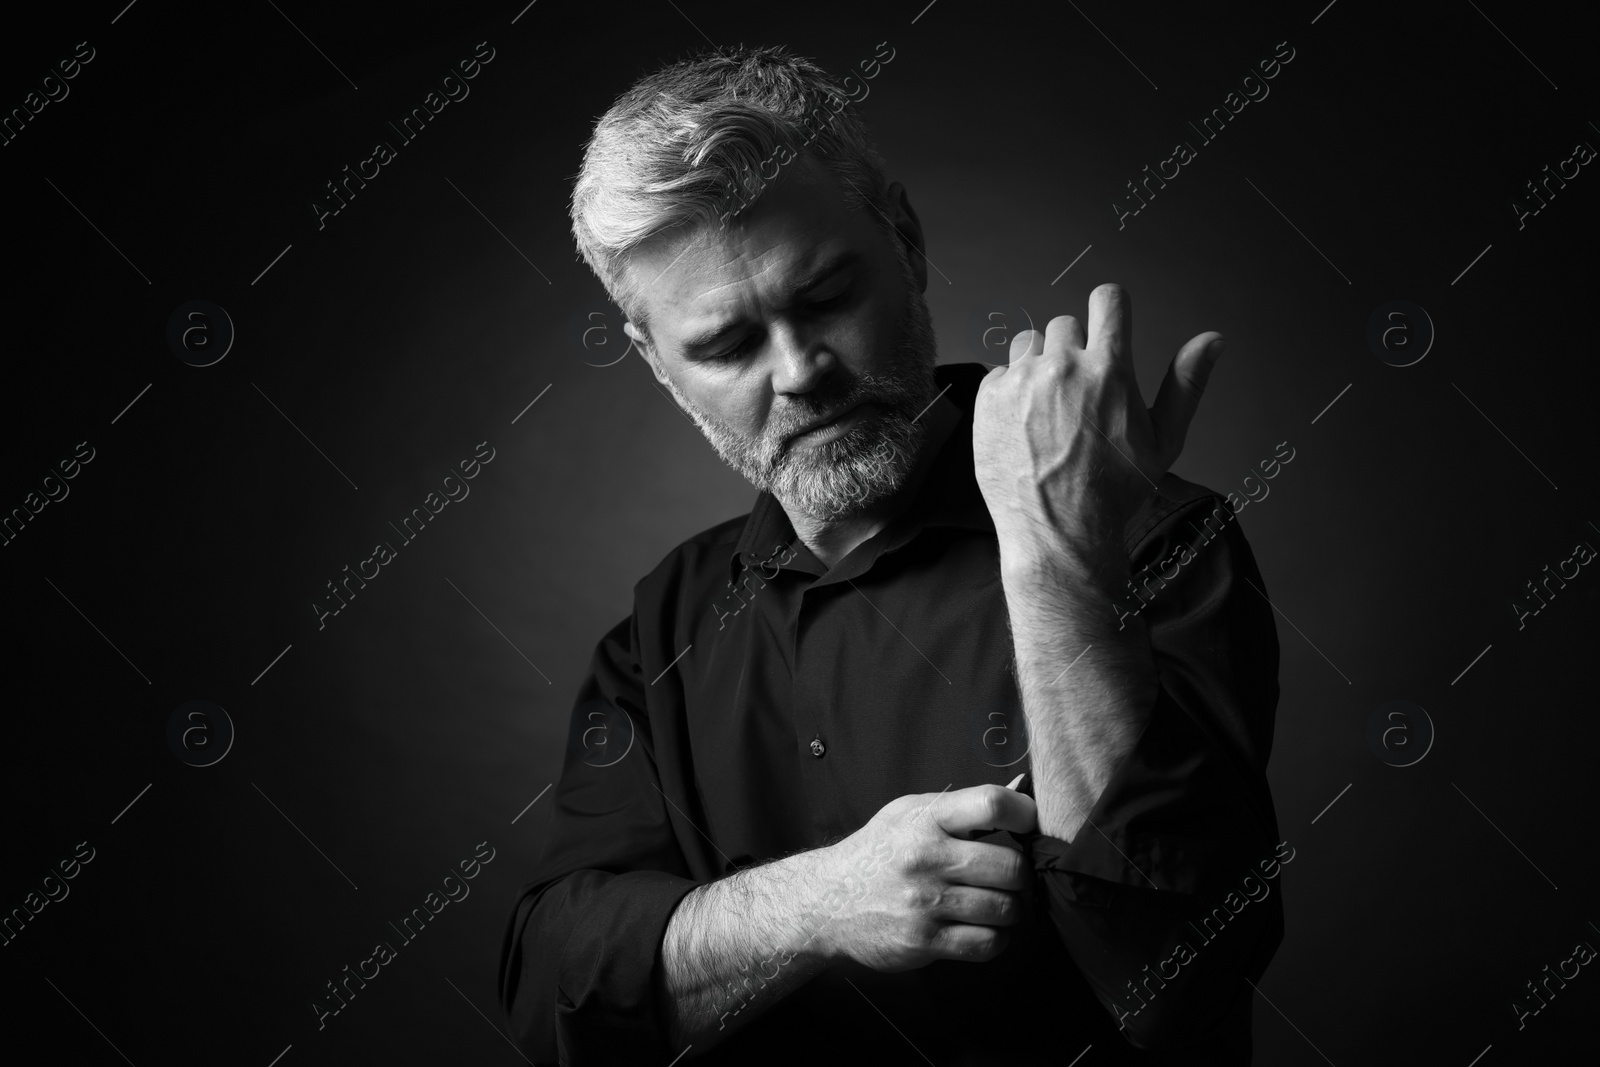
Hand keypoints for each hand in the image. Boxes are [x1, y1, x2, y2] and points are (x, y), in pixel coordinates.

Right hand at [813, 784, 1036, 971]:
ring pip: (1005, 909)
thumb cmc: (879, 852)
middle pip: (1011, 867)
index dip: (1024, 815)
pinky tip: (982, 927)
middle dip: (1019, 875)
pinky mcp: (924, 940)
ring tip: (995, 902)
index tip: (1028, 827)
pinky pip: (987, 943)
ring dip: (1010, 909)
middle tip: (1008, 877)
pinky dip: (995, 938)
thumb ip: (965, 807)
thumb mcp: (912, 814)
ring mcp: (924, 902)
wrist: (826, 899)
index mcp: (925, 818)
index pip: (992, 805)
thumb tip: (1023, 793)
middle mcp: (925, 857)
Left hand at [972, 283, 1222, 584]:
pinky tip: (1026, 424)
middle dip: (1076, 350)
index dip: (1111, 310)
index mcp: (1108, 370)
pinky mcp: (989, 399)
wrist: (1060, 534)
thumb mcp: (1163, 440)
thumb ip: (1185, 383)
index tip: (1109, 326)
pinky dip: (1011, 390)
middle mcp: (1062, 368)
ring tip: (1051, 408)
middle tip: (1080, 394)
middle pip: (1067, 323)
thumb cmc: (1115, 493)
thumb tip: (1211, 341)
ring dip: (1041, 364)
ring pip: (1030, 342)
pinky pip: (1001, 371)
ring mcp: (1020, 382)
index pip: (1108, 299)